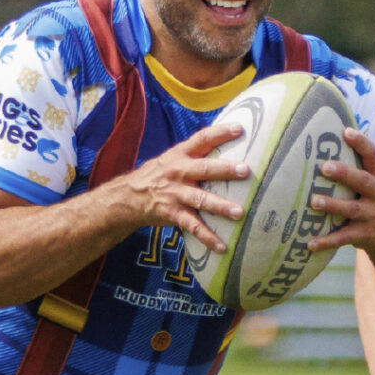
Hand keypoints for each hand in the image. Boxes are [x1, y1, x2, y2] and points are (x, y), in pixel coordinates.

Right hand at [122, 122, 249, 252]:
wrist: (129, 196)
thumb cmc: (160, 174)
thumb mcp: (173, 158)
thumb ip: (195, 153)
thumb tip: (226, 143)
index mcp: (180, 155)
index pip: (202, 139)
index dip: (220, 132)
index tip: (239, 128)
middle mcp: (179, 172)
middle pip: (205, 169)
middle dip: (225, 170)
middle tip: (245, 170)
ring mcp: (176, 194)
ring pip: (201, 200)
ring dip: (221, 207)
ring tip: (239, 212)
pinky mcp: (173, 213)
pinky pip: (193, 226)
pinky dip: (208, 237)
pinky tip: (222, 246)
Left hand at [306, 127, 374, 254]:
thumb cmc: (374, 203)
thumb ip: (357, 169)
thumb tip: (325, 143)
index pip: (373, 156)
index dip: (361, 143)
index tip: (346, 131)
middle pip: (363, 182)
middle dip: (345, 174)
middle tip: (324, 167)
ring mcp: (373, 216)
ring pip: (352, 209)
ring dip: (333, 205)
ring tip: (314, 201)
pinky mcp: (365, 236)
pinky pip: (344, 238)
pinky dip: (327, 241)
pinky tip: (310, 243)